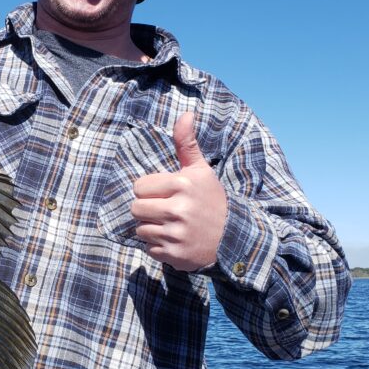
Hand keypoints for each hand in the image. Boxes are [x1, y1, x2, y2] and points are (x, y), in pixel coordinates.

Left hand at [131, 112, 227, 271]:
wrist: (233, 236)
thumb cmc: (211, 199)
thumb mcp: (201, 170)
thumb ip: (186, 143)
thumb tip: (186, 113)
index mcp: (181, 185)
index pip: (139, 186)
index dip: (149, 190)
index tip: (165, 193)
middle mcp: (178, 209)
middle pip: (136, 208)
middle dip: (147, 209)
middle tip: (165, 210)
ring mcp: (176, 234)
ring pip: (141, 230)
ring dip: (151, 229)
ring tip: (171, 225)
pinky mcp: (175, 255)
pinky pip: (149, 249)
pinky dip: (158, 247)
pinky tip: (175, 240)